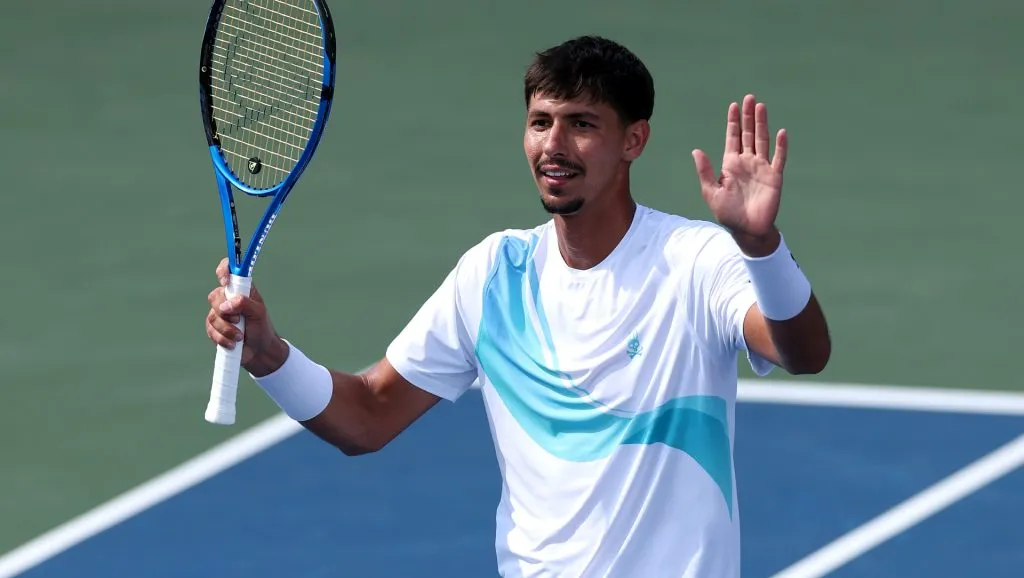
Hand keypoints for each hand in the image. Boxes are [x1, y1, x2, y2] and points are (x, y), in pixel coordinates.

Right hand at [205, 258, 286, 375]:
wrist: (258, 351)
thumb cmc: (261, 328)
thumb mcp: (259, 313)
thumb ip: (245, 303)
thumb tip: (226, 305)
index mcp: (241, 289)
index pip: (227, 270)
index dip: (223, 271)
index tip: (226, 282)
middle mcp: (227, 298)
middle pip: (215, 296)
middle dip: (225, 311)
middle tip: (238, 320)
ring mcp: (219, 313)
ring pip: (212, 316)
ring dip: (227, 329)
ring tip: (240, 336)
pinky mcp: (214, 328)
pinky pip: (210, 330)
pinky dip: (222, 338)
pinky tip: (233, 343)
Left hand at [692, 94, 787, 253]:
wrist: (747, 230)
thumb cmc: (727, 213)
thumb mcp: (711, 192)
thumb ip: (705, 171)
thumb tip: (696, 151)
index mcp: (731, 165)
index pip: (732, 138)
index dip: (733, 122)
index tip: (734, 105)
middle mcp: (747, 162)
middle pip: (748, 134)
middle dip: (748, 117)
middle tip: (749, 98)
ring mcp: (762, 168)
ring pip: (762, 141)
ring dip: (762, 124)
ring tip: (761, 107)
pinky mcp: (774, 177)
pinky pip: (778, 158)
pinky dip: (780, 146)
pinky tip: (781, 132)